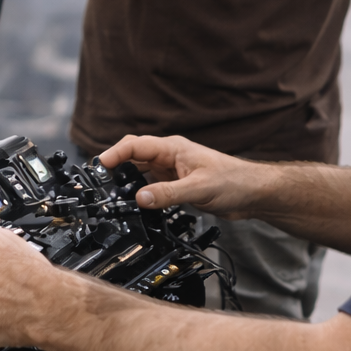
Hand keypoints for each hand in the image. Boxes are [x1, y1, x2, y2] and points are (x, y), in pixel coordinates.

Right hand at [99, 135, 264, 218]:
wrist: (253, 193)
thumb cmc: (234, 181)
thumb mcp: (198, 189)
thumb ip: (168, 194)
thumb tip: (140, 198)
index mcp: (172, 148)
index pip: (135, 145)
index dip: (115, 154)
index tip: (99, 165)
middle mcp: (169, 157)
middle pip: (134, 156)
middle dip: (115, 166)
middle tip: (98, 181)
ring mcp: (172, 171)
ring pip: (141, 172)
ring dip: (127, 180)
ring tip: (111, 194)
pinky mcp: (177, 185)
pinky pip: (151, 186)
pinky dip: (140, 193)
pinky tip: (135, 204)